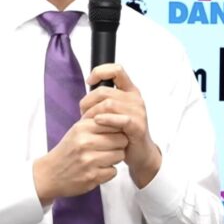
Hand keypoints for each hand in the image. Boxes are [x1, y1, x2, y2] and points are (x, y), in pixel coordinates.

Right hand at [32, 118, 126, 205]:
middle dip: (119, 144)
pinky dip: (108, 172)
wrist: (49, 174)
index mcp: (82, 127)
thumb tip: (122, 118)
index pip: (114, 124)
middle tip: (110, 148)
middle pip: (121, 140)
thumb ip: (98, 123)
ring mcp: (89, 161)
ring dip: (115, 158)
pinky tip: (98, 170)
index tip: (113, 135)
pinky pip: (114, 171)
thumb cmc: (68, 150)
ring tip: (103, 158)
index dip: (118, 130)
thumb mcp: (77, 130)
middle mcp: (85, 142)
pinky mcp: (92, 177)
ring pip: (120, 155)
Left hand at [81, 63, 161, 188]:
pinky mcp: (137, 126)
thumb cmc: (124, 132)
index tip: (89, 82)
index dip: (100, 72)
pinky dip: (106, 120)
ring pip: (109, 104)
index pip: (117, 70)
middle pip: (105, 91)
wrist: (140, 153)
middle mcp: (135, 99)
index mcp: (130, 91)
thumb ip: (105, 100)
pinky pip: (120, 119)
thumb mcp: (115, 112)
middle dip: (88, 102)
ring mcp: (138, 112)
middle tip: (83, 114)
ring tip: (88, 123)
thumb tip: (87, 94)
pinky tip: (97, 122)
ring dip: (93, 113)